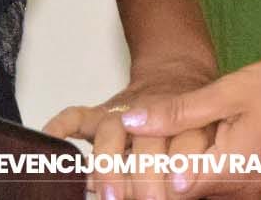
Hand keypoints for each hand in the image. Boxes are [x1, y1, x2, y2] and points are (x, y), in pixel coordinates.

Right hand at [44, 58, 217, 199]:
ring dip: (110, 165)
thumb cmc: (195, 115)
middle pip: (147, 144)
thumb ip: (200, 161)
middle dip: (146, 177)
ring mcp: (123, 114)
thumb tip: (184, 189)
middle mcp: (153, 116)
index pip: (186, 145)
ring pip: (112, 134)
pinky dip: (60, 128)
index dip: (181, 169)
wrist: (177, 74)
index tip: (179, 187)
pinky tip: (49, 142)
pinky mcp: (102, 114)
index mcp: (188, 120)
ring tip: (110, 196)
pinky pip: (76, 117)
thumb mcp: (211, 132)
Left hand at [117, 56, 260, 199]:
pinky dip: (196, 174)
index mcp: (227, 172)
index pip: (167, 192)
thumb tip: (132, 121)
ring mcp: (250, 194)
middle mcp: (237, 194)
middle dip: (151, 179)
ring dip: (172, 177)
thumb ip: (180, 111)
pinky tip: (185, 149)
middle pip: (180, 197)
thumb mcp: (230, 90)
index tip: (113, 165)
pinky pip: (218, 188)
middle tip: (121, 159)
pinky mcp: (257, 188)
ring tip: (147, 151)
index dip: (137, 179)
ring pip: (198, 195)